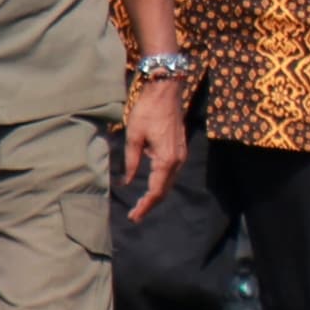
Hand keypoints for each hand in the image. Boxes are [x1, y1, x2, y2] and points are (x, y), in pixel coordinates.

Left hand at [120, 74, 187, 222]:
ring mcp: (181, 155)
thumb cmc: (147, 112)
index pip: (156, 190)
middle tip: (135, 216)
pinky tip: (150, 186)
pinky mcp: (179, 149)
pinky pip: (171, 172)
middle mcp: (178, 160)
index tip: (134, 217)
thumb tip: (127, 182)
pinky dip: (161, 183)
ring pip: (169, 182)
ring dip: (156, 194)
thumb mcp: (133, 137)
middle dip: (151, 204)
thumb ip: (131, 161)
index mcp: (166, 159)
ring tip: (141, 205)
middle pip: (165, 190)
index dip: (145, 205)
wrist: (166, 93)